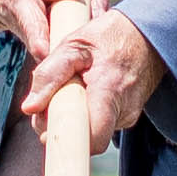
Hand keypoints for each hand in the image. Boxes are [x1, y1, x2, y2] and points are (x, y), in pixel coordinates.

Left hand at [42, 5, 167, 141]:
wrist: (146, 33)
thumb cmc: (108, 36)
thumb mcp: (72, 45)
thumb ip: (49, 75)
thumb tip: (30, 108)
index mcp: (109, 92)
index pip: (92, 139)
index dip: (66, 142)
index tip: (47, 132)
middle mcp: (124, 110)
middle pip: (86, 139)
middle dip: (62, 128)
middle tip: (49, 103)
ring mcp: (129, 115)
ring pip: (92, 132)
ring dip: (74, 118)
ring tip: (70, 92)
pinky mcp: (129, 115)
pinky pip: (101, 124)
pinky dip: (87, 113)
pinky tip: (84, 94)